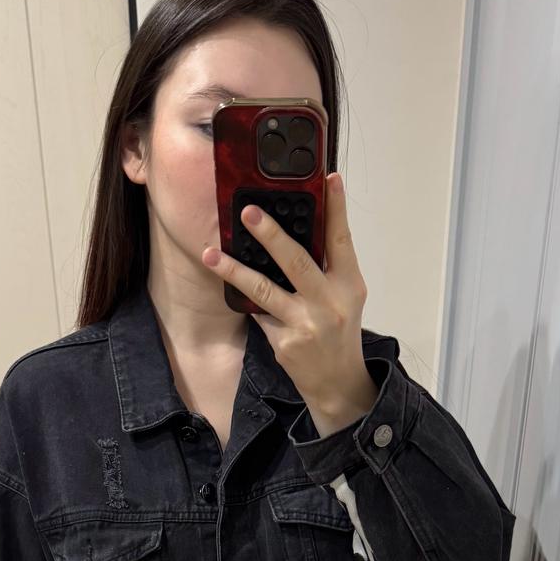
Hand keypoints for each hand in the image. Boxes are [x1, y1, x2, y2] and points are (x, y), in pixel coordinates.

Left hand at [201, 173, 372, 415]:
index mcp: (349, 284)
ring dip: (234, 271)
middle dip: (270, 235)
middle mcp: (329, 302)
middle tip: (248, 212)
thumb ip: (327, 267)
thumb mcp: (346, 296)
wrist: (337, 382)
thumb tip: (296, 230)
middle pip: (297, 262)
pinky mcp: (284, 343)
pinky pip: (258, 313)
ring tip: (210, 254)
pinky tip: (227, 285)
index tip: (329, 178)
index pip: (342, 240)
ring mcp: (305, 324)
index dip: (336, 208)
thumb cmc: (339, 331)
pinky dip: (245, 299)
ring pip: (264, 291)